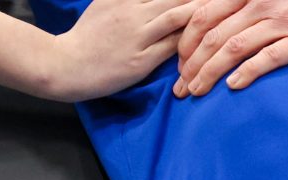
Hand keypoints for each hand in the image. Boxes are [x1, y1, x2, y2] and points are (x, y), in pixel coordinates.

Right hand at [45, 0, 195, 100]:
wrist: (67, 65)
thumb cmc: (87, 36)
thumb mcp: (103, 3)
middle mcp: (133, 11)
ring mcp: (138, 36)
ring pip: (177, 17)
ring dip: (200, 12)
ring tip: (220, 8)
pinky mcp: (141, 60)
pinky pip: (172, 48)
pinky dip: (191, 41)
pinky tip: (205, 39)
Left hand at [172, 0, 287, 95]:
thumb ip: (246, 7)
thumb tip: (219, 31)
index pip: (203, 15)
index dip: (186, 43)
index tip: (179, 66)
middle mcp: (260, 2)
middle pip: (213, 35)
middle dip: (191, 64)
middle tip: (180, 89)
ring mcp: (281, 20)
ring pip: (233, 47)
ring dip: (210, 72)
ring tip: (197, 92)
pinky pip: (268, 57)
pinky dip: (247, 72)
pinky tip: (234, 87)